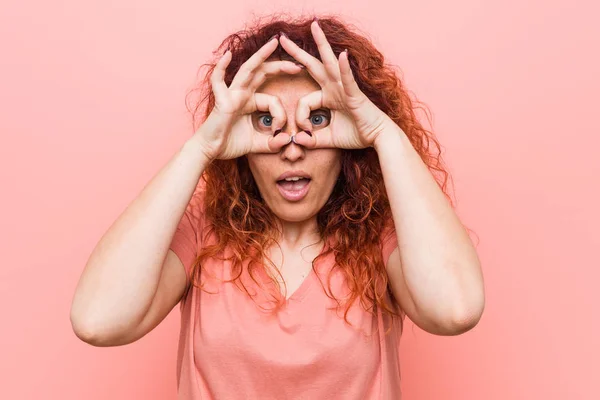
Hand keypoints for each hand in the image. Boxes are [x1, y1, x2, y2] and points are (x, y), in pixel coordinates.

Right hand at [194, 36, 304, 159]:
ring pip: (247, 70)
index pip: (272, 100)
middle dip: (280, 67)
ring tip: (274, 43)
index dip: (281, 115)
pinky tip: (227, 55)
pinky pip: (218, 81)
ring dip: (261, 55)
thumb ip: (273, 143)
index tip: (281, 132)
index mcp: (250, 102)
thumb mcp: (258, 144)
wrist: (209, 151)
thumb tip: (289, 140)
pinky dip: (221, 68)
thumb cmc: (229, 144)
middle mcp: (241, 94)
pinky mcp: (221, 100)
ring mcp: (231, 94)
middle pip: (263, 73)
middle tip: (298, 64)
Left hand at [278, 20, 391, 149]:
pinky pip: (347, 79)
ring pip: (329, 63)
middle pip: (313, 65)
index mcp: (328, 96)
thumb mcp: (328, 139)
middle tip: (282, 38)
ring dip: (321, 44)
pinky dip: (344, 68)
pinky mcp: (355, 94)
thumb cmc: (357, 134)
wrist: (378, 137)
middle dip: (297, 52)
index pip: (304, 101)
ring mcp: (344, 88)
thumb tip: (295, 140)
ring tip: (314, 26)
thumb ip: (312, 139)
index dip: (300, 117)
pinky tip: (341, 55)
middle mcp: (335, 88)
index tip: (304, 132)